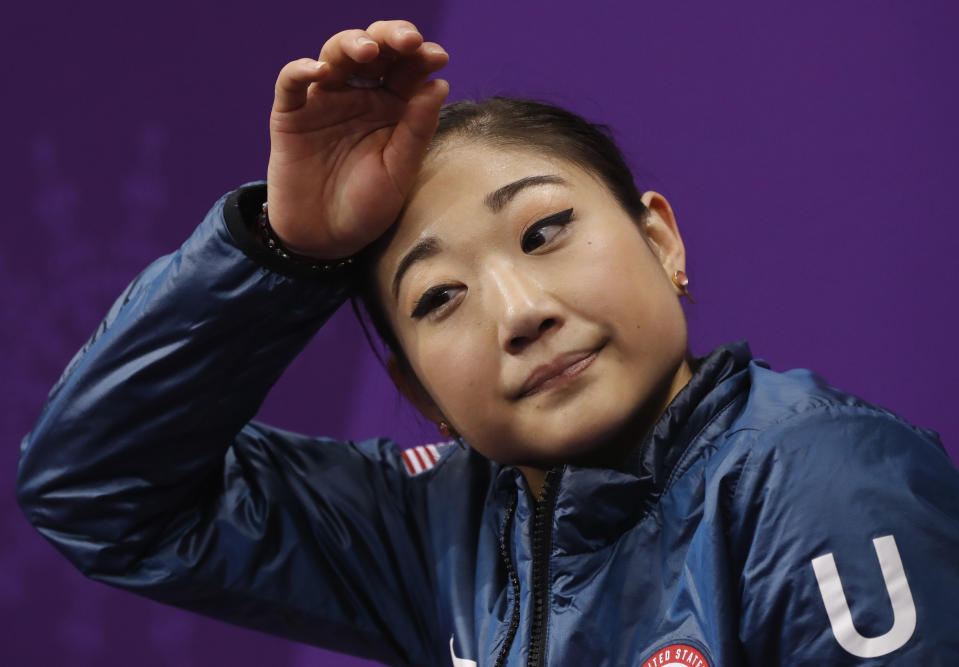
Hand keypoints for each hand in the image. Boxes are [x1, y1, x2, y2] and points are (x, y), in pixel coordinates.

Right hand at [266, 20, 449, 258]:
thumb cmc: (368, 205)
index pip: (408, 68)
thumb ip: (417, 129)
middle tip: (407, 41)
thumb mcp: (399, 172)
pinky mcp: (291, 114)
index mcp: (393, 106)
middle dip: (391, 37)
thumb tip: (438, 83)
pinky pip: (291, 82)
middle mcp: (360, 95)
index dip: (421, 55)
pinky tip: (317, 70)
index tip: (437, 57)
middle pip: (374, 50)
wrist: (325, 239)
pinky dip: (300, 70)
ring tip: (367, 51)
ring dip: (351, 44)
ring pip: (335, 54)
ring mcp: (325, 100)